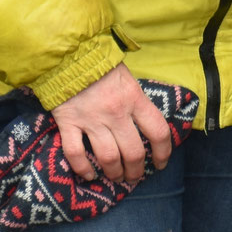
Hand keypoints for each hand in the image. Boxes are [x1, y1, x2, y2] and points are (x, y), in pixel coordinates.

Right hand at [51, 62, 174, 184]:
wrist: (69, 53)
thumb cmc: (102, 66)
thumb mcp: (128, 79)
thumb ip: (137, 101)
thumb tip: (147, 125)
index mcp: (135, 99)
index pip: (158, 132)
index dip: (163, 153)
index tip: (160, 164)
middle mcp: (116, 112)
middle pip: (133, 152)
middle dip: (136, 170)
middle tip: (134, 176)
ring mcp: (92, 119)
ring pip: (108, 158)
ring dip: (114, 173)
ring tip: (116, 177)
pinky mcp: (68, 123)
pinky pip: (76, 154)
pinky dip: (83, 169)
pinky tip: (89, 176)